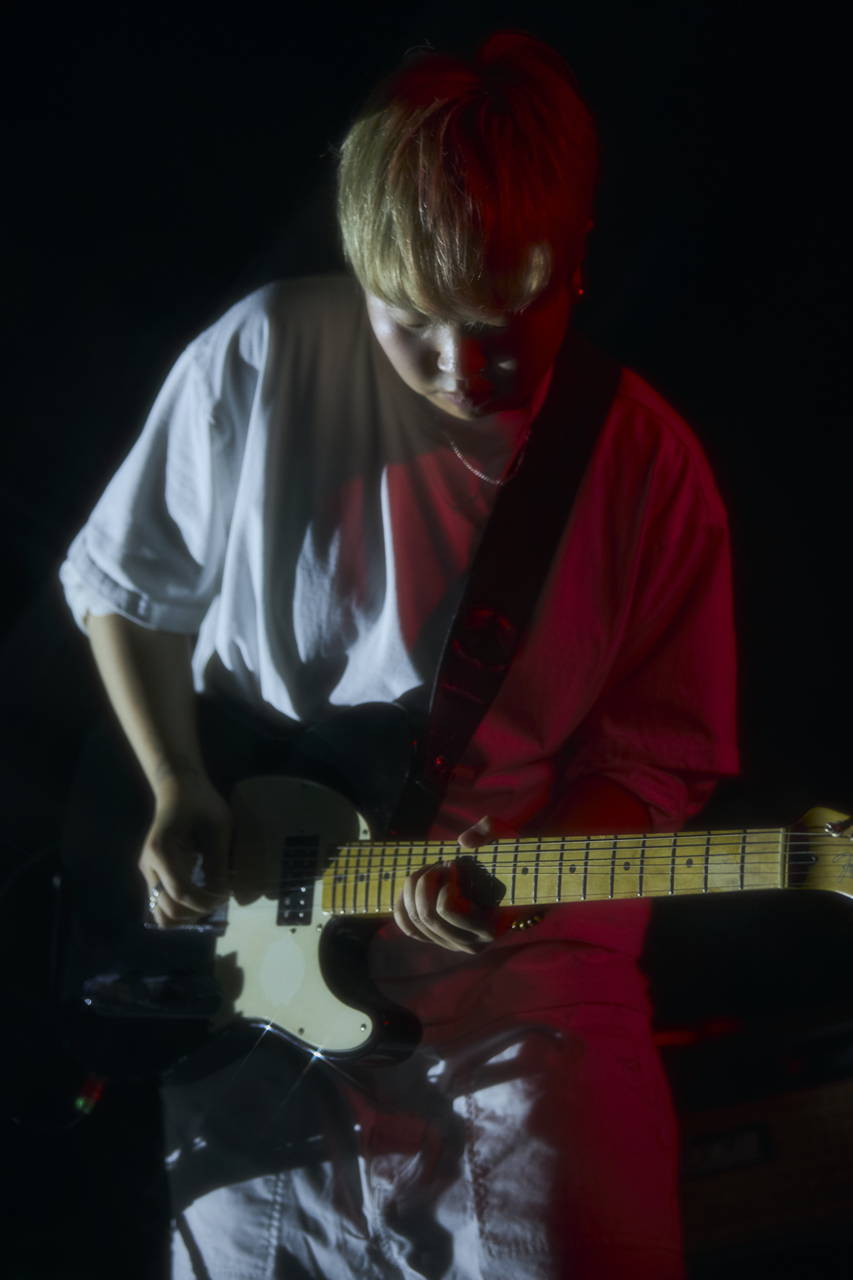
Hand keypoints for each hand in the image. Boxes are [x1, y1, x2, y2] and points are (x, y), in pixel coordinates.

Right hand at [140, 776, 231, 926]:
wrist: (178, 788)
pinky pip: (162, 904)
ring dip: (187, 916)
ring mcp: (148, 873)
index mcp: (161, 852)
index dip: (206, 901)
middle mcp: (148, 866)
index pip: (181, 893)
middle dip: (198, 911)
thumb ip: (218, 860)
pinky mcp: (153, 875)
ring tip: (208, 902)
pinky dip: (180, 910)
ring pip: (161, 914)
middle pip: (168, 910)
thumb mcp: (217, 827)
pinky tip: (199, 899)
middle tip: (219, 898)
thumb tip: (222, 892)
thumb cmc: (200, 802)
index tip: (226, 893)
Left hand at [393, 815, 515, 953]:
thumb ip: (492, 831)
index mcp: (491, 926)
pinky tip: (413, 886)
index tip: (454, 863)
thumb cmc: (510, 864)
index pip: (447, 908)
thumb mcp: (508, 841)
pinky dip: (403, 904)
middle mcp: (471, 944)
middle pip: (426, 915)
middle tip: (439, 864)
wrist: (514, 887)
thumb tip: (463, 842)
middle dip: (425, 881)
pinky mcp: (438, 940)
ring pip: (414, 921)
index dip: (444, 879)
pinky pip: (408, 926)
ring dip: (414, 888)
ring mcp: (452, 944)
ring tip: (431, 871)